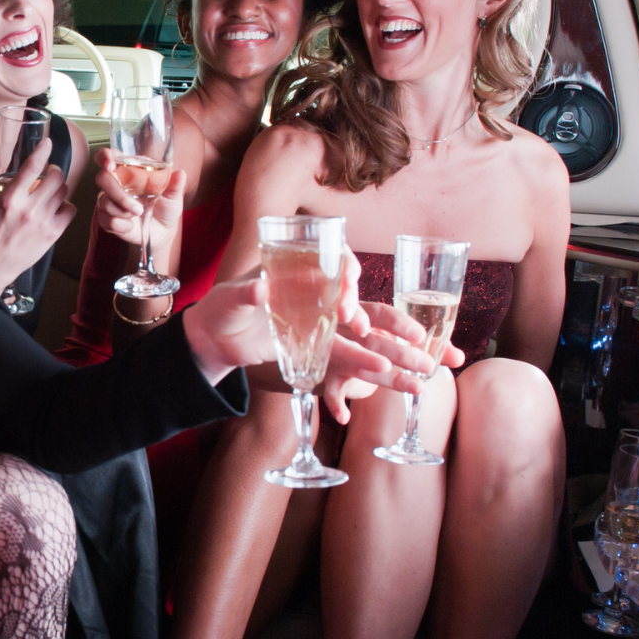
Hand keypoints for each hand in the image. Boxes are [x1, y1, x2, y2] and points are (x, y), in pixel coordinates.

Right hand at [0, 138, 75, 293]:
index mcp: (9, 198)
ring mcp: (42, 222)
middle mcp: (28, 209)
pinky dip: (65, 205)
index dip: (43, 151)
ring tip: (50, 191)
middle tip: (49, 173)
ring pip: (63, 192)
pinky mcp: (52, 234)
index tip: (48, 143)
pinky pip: (70, 210)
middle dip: (53, 171)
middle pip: (55, 178)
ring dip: (59, 187)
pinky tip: (56, 207)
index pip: (32, 167)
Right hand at [91, 147, 183, 251]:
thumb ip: (175, 185)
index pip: (107, 156)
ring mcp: (107, 201)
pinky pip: (107, 221)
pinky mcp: (105, 219)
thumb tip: (180, 173)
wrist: (162, 231)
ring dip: (124, 211)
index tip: (110, 165)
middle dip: (118, 194)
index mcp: (128, 170)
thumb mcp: (174, 196)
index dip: (104, 157)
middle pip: (102, 179)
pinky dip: (122, 225)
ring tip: (140, 214)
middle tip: (138, 208)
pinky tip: (131, 225)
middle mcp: (115, 183)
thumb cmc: (165, 207)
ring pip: (105, 202)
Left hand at [182, 255, 442, 397]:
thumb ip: (246, 293)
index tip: (348, 290)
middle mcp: (318, 293)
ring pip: (365, 334)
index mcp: (300, 269)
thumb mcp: (229, 298)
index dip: (347, 273)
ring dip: (393, 349)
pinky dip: (368, 367)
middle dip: (391, 319)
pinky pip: (348, 358)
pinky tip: (392, 376)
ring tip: (424, 366)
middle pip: (361, 299)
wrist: (214, 338)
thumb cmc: (220, 308)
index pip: (335, 262)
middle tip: (401, 335)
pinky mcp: (317, 348)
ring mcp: (321, 322)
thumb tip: (261, 288)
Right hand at [318, 300, 463, 421]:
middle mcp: (347, 331)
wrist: (324, 342)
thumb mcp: (395, 337)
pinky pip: (329, 390)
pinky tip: (345, 417)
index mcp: (365, 314)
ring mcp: (335, 354)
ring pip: (356, 365)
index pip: (381, 314)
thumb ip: (427, 345)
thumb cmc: (370, 337)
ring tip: (415, 387)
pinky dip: (335, 403)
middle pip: (373, 342)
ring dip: (384, 377)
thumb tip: (460, 358)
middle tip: (428, 366)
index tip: (421, 336)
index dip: (399, 325)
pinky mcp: (328, 375)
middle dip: (401, 355)